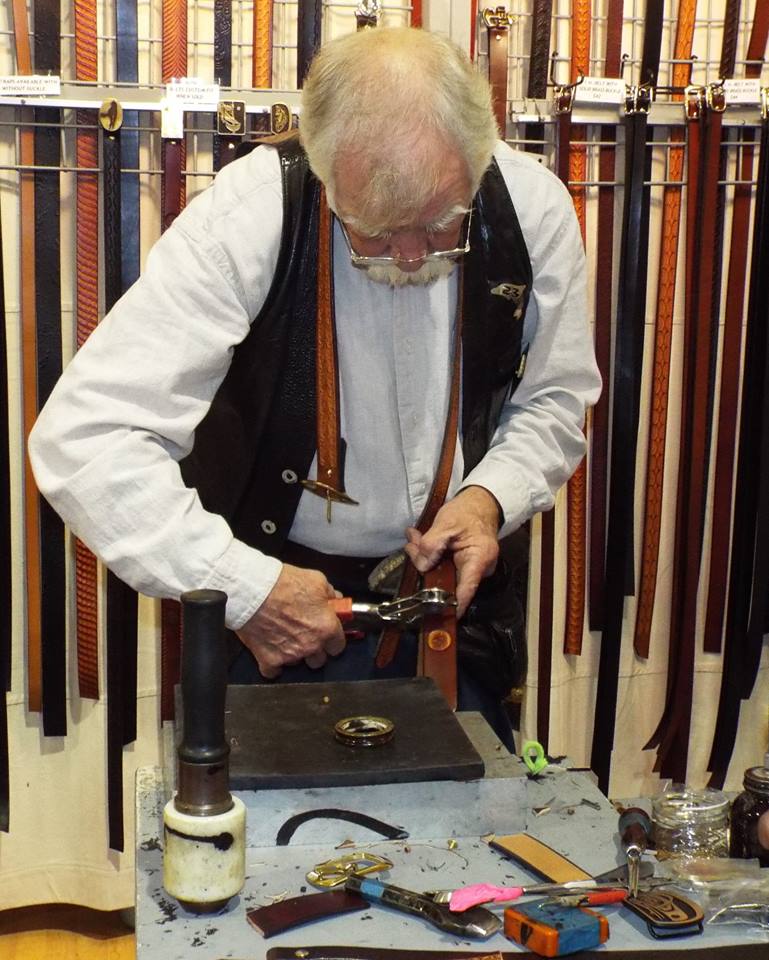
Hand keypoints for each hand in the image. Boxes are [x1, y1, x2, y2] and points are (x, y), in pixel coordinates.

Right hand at [235, 563, 345, 677]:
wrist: (252, 591)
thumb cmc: (282, 584)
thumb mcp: (315, 580)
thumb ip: (329, 594)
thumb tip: (334, 600)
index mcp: (326, 627)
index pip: (338, 646)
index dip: (332, 640)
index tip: (327, 635)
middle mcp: (311, 645)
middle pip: (319, 660)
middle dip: (314, 649)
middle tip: (305, 635)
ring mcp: (290, 655)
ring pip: (297, 664)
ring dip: (293, 654)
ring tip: (284, 637)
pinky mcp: (269, 660)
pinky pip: (273, 672)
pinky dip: (272, 665)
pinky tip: (270, 651)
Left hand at [403, 486, 500, 616]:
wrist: (480, 504)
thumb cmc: (468, 511)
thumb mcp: (446, 523)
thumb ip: (432, 544)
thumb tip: (422, 565)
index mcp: (479, 559)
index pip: (466, 589)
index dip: (452, 605)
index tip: (439, 615)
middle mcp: (478, 568)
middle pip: (448, 580)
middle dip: (425, 567)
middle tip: (412, 547)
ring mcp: (470, 568)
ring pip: (441, 573)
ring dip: (425, 557)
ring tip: (415, 538)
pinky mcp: (462, 565)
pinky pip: (443, 566)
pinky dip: (430, 554)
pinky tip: (420, 540)